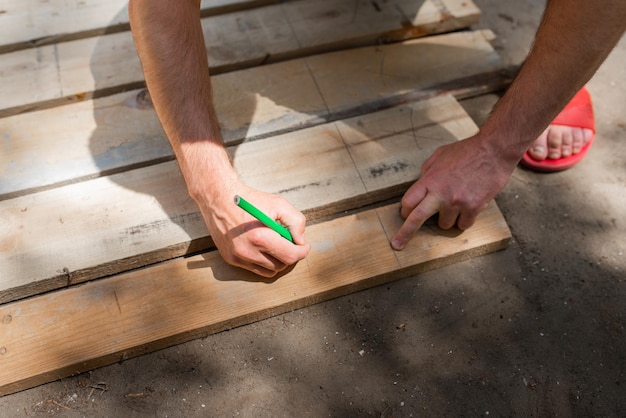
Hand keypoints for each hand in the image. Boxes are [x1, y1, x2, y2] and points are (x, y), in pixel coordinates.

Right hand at [195, 178, 309, 276]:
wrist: (219, 198)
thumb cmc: (251, 200)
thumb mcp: (279, 203)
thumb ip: (296, 222)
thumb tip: (300, 241)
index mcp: (260, 238)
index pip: (290, 256)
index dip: (302, 252)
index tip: (304, 246)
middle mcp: (247, 251)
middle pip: (281, 265)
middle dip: (289, 254)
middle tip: (290, 242)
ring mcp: (238, 257)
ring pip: (269, 270)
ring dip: (277, 260)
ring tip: (276, 243)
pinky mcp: (231, 259)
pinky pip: (255, 269)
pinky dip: (263, 261)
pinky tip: (263, 247)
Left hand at [391, 135, 514, 249]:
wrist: (493, 150)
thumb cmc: (467, 151)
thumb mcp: (439, 156)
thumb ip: (427, 173)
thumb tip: (421, 186)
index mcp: (429, 179)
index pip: (408, 201)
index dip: (404, 211)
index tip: (404, 217)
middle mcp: (440, 193)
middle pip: (417, 218)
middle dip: (405, 233)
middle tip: (397, 244)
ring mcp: (457, 202)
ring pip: (444, 224)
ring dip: (448, 218)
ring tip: (458, 201)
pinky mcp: (473, 207)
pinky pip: (463, 225)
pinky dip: (465, 219)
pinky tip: (470, 206)